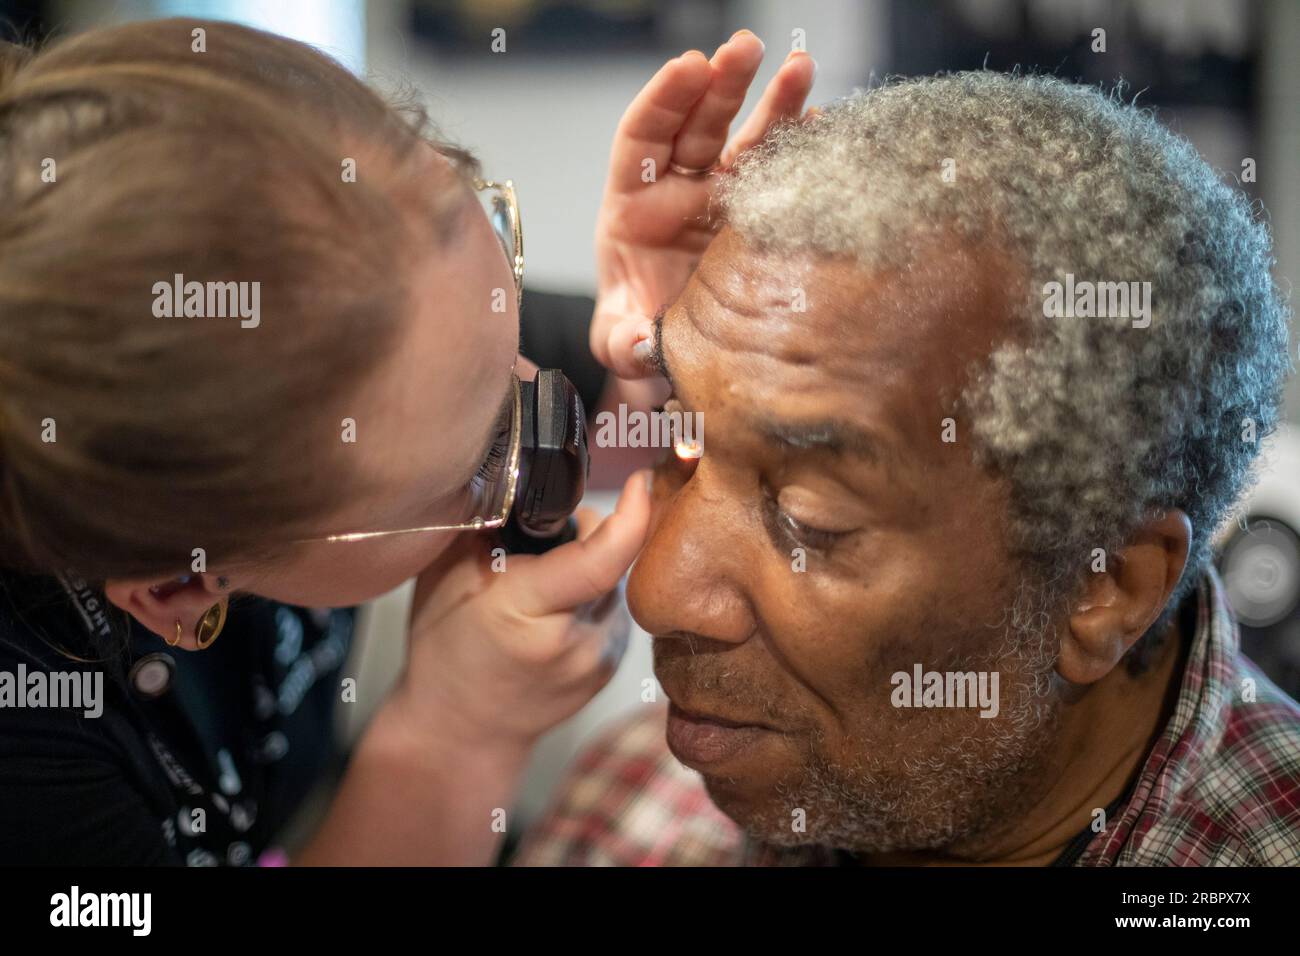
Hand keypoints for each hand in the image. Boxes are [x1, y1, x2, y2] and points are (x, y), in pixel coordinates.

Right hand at [386, 470, 650, 751]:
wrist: (459, 732)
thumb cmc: (445, 647)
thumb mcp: (447, 574)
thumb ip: (491, 525)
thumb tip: (535, 477)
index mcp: (526, 610)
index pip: (601, 559)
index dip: (630, 515)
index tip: (639, 481)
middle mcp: (574, 640)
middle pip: (610, 560)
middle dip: (587, 536)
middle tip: (542, 544)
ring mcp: (599, 661)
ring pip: (615, 585)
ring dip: (589, 571)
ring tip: (541, 588)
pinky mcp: (611, 670)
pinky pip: (613, 611)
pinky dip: (591, 600)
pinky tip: (554, 615)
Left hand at [592, 30, 815, 385]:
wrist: (682, 355)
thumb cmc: (640, 336)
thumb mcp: (623, 343)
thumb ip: (622, 342)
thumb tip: (637, 343)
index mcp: (634, 205)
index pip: (643, 137)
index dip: (664, 99)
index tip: (690, 67)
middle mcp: (679, 191)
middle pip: (698, 124)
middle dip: (722, 83)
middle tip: (746, 48)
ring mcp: (723, 200)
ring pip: (746, 140)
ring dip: (772, 101)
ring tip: (800, 65)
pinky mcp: (759, 216)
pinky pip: (780, 173)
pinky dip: (802, 147)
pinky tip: (825, 125)